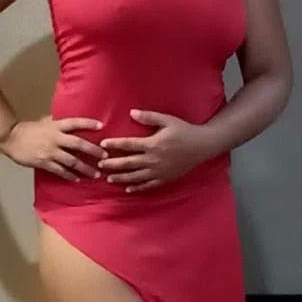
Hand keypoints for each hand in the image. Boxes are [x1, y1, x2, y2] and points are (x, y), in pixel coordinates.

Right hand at [0, 115, 107, 181]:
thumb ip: (58, 123)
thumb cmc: (30, 129)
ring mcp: (50, 151)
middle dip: (93, 150)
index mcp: (56, 126)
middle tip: (105, 156)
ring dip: (85, 168)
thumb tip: (72, 123)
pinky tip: (77, 179)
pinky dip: (70, 175)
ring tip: (96, 174)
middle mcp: (55, 138)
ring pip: (72, 161)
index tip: (101, 126)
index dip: (88, 123)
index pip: (75, 123)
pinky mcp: (44, 162)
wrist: (12, 139)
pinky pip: (60, 170)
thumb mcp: (45, 121)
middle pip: (78, 144)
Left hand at [97, 109, 211, 192]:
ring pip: (136, 176)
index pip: (129, 145)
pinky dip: (137, 187)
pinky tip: (128, 189)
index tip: (102, 145)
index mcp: (153, 144)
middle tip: (100, 165)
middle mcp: (154, 159)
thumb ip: (149, 117)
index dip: (115, 144)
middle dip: (113, 164)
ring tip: (109, 178)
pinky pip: (148, 185)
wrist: (202, 146)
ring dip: (121, 177)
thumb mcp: (167, 120)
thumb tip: (131, 112)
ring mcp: (159, 171)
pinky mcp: (165, 178)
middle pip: (129, 163)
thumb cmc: (184, 130)